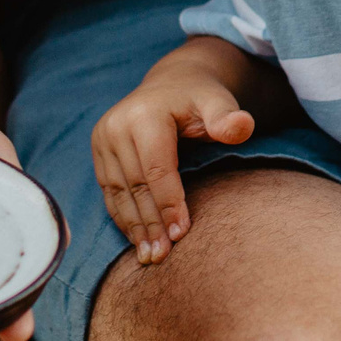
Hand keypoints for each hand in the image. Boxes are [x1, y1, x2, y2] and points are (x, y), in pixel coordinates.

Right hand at [93, 65, 256, 265]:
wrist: (172, 84)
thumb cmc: (200, 99)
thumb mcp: (217, 102)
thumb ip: (227, 117)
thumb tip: (242, 126)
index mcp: (144, 114)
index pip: (156, 168)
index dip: (169, 203)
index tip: (182, 234)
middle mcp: (116, 126)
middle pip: (135, 184)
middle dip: (150, 223)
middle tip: (163, 256)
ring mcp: (103, 139)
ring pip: (118, 192)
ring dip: (134, 227)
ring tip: (150, 256)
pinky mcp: (99, 151)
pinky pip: (109, 191)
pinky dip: (123, 217)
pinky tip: (137, 239)